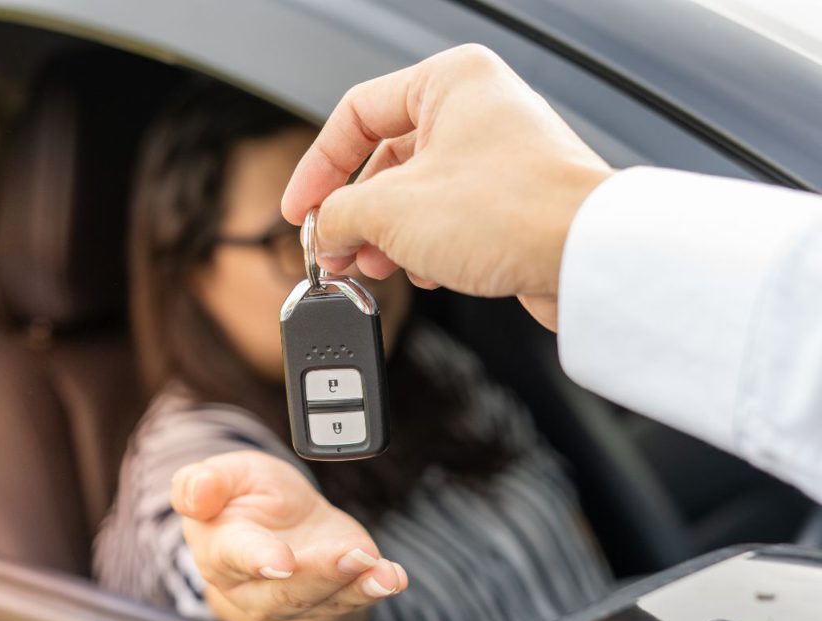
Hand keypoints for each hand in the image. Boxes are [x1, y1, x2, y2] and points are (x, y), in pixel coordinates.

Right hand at [171, 451, 407, 620]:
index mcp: (221, 550)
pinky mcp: (331, 591)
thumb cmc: (244, 494)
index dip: (259, 559)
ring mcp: (296, 594)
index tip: (282, 562)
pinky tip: (393, 576)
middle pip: (286, 590)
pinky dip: (376, 587)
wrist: (278, 516)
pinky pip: (353, 596)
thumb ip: (203, 482)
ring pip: (324, 598)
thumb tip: (196, 492)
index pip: (237, 557)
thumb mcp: (225, 473)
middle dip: (321, 574)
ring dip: (356, 584)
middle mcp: (255, 584)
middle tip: (351, 554)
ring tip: (380, 570)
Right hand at [281, 44, 613, 329]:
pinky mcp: (514, 200)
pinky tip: (425, 271)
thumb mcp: (392, 210)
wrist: (587, 259)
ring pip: (418, 192)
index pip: (356, 115)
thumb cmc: (512, 211)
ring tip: (372, 266)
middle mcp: (478, 109)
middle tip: (334, 249)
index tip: (301, 209)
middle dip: (356, 213)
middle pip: (386, 158)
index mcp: (450, 80)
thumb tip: (322, 230)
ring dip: (387, 235)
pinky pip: (450, 216)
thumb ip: (339, 214)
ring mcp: (499, 155)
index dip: (317, 167)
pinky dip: (427, 245)